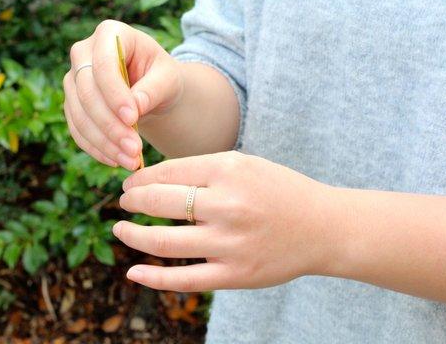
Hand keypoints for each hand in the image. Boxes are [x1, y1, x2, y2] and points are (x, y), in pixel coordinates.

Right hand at [63, 20, 183, 169]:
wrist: (151, 89)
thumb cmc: (161, 77)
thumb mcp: (168, 78)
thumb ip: (153, 89)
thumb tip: (134, 107)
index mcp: (110, 33)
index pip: (103, 63)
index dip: (114, 93)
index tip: (133, 119)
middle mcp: (84, 52)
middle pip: (86, 91)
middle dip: (110, 124)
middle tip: (134, 149)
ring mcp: (73, 79)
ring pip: (78, 114)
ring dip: (103, 141)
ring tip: (130, 160)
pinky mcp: (71, 103)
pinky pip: (76, 129)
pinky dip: (95, 148)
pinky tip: (115, 160)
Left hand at [114, 151, 335, 291]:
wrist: (324, 228)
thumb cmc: (279, 191)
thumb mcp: (245, 165)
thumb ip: (202, 170)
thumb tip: (152, 179)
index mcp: (229, 170)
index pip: (167, 171)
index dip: (139, 178)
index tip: (130, 183)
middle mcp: (227, 205)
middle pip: (159, 202)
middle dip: (131, 200)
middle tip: (123, 201)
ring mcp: (230, 243)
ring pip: (163, 241)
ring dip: (132, 234)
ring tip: (121, 229)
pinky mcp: (235, 275)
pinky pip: (184, 279)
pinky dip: (153, 277)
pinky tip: (133, 271)